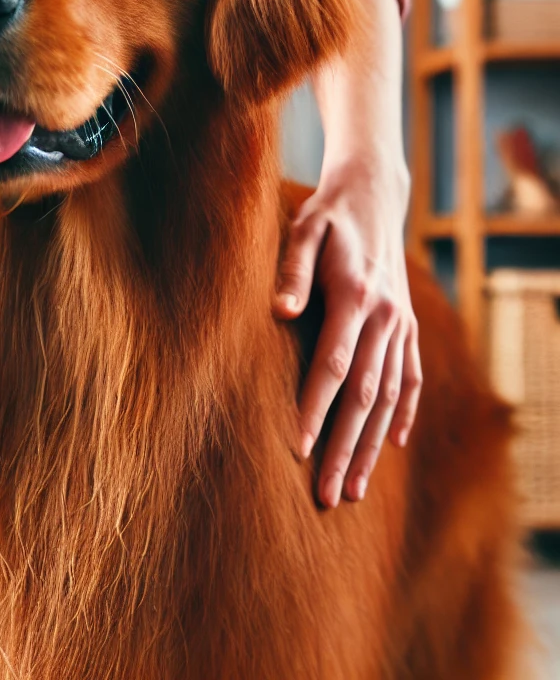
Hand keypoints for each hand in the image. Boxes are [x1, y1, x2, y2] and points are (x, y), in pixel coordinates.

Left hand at [275, 0, 420, 508]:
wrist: (374, 192)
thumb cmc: (326, 213)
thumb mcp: (302, 228)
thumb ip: (291, 269)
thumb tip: (280, 311)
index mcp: (354, 296)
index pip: (334, 364)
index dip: (315, 408)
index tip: (299, 449)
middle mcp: (385, 317)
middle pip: (363, 395)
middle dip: (344, 448)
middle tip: (326, 497)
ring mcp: (401, 324)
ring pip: (388, 397)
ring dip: (371, 446)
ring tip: (353, 491)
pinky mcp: (406, 326)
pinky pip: (409, 378)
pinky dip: (401, 414)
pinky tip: (391, 445)